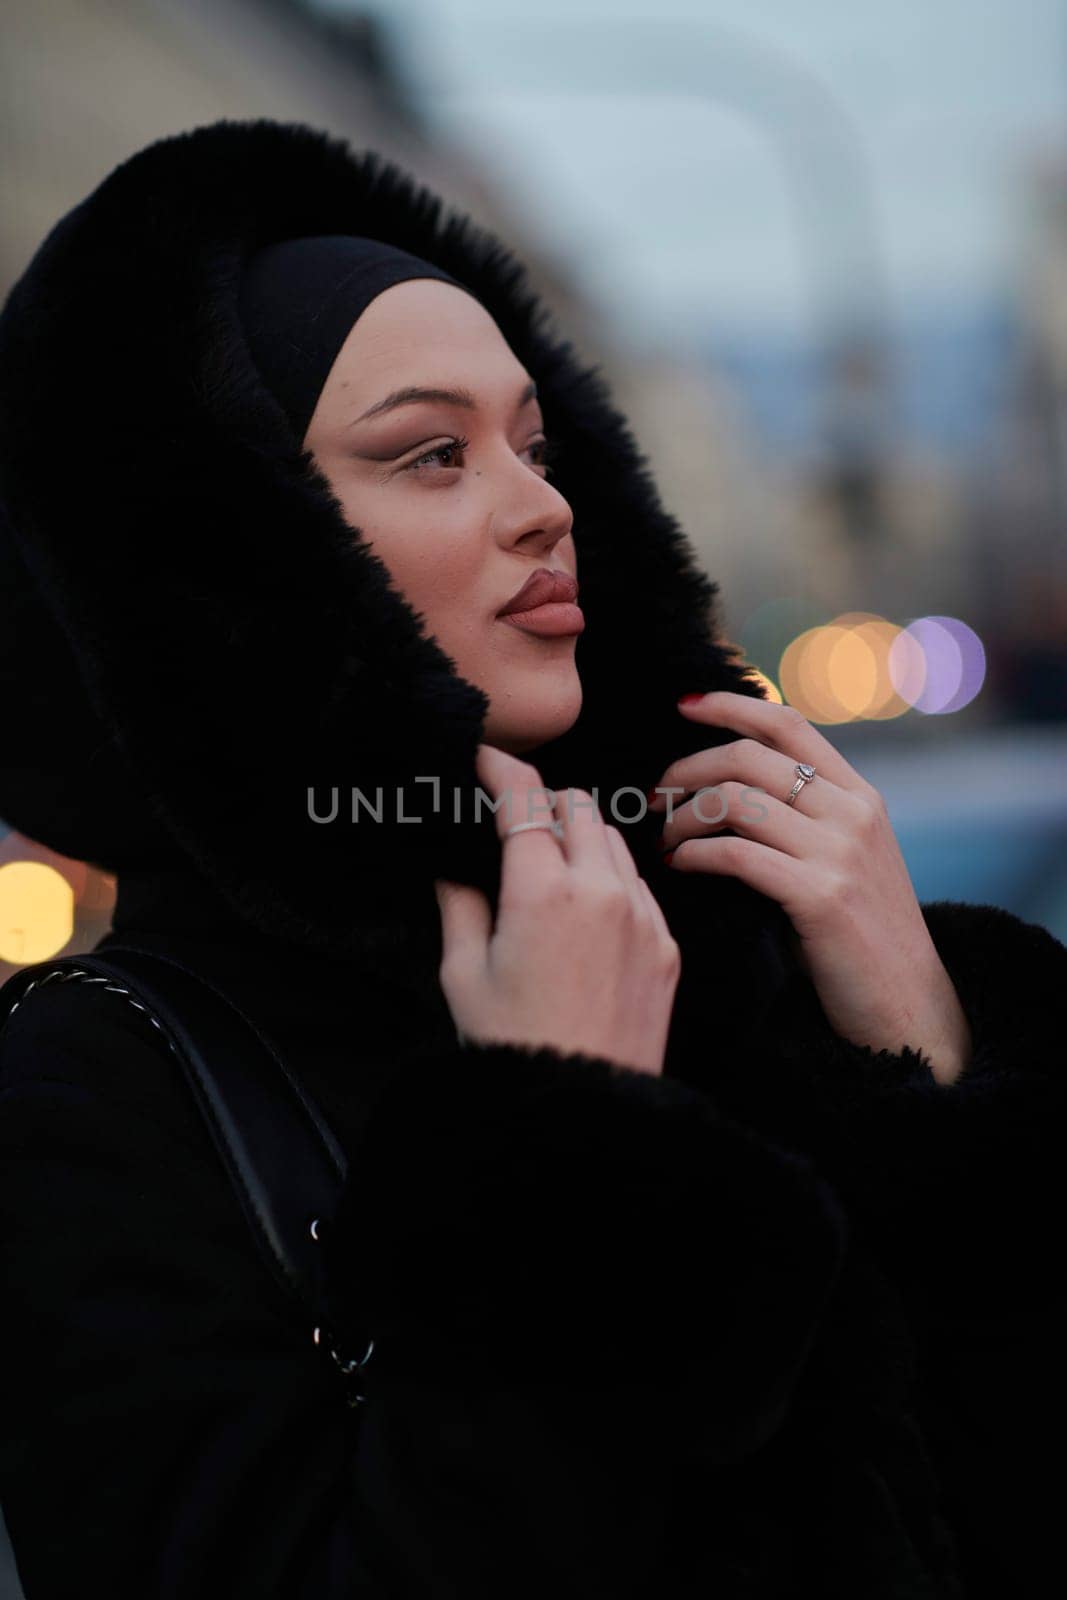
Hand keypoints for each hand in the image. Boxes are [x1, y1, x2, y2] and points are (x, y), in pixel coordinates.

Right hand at [435, 743, 680, 1077]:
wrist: (585, 1110)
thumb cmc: (512, 1046)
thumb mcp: (462, 975)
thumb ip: (459, 905)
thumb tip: (454, 866)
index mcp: (542, 891)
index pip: (525, 799)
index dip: (502, 768)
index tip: (485, 758)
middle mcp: (601, 891)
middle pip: (579, 805)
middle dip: (545, 798)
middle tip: (515, 815)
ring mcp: (643, 917)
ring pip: (615, 840)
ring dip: (582, 833)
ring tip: (550, 860)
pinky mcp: (667, 946)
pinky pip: (640, 884)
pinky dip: (612, 875)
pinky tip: (586, 905)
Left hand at [648, 691, 971, 1084]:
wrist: (906, 1006)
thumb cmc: (859, 938)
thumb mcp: (846, 859)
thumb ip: (805, 819)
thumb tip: (726, 790)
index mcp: (858, 795)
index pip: (787, 722)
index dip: (729, 704)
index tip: (682, 705)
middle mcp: (852, 812)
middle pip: (748, 757)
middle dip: (686, 770)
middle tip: (654, 798)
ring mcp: (839, 852)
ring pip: (735, 801)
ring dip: (683, 818)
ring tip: (664, 841)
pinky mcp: (821, 895)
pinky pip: (736, 854)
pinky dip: (694, 855)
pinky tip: (679, 867)